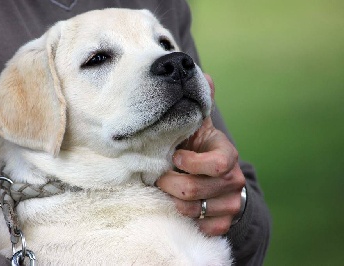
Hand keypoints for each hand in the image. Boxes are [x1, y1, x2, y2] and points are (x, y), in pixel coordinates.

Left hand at [156, 74, 245, 235]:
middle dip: (168, 183)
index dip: (192, 163)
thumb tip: (205, 76)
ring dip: (171, 200)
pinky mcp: (224, 222)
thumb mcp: (197, 126)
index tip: (175, 157)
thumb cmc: (197, 149)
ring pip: (193, 210)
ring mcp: (230, 204)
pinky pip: (203, 227)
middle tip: (159, 175)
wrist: (209, 177)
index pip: (218, 163)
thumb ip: (200, 104)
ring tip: (166, 188)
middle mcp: (233, 180)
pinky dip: (186, 219)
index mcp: (226, 155)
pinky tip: (179, 206)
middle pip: (194, 189)